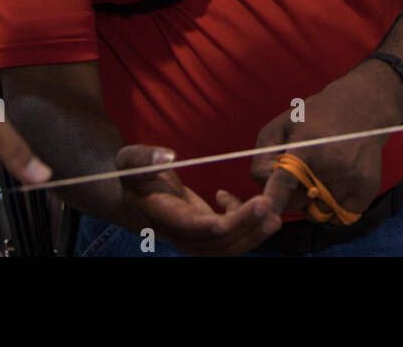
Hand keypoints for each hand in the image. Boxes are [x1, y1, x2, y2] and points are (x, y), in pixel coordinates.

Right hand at [116, 145, 280, 255]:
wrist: (132, 195)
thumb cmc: (132, 174)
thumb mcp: (129, 160)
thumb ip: (145, 157)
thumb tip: (169, 155)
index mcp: (165, 218)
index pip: (196, 228)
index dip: (222, 223)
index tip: (245, 211)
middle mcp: (182, 236)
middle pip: (219, 243)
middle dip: (246, 227)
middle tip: (269, 207)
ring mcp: (195, 239)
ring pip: (228, 247)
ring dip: (253, 233)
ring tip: (274, 216)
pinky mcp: (205, 235)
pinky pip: (230, 238)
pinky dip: (242, 221)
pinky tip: (230, 197)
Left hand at [251, 70, 400, 218]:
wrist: (360, 107)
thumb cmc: (312, 119)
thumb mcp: (279, 127)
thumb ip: (263, 159)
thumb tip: (267, 189)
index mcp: (307, 145)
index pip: (286, 178)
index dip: (274, 198)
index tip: (266, 214)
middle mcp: (332, 164)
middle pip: (296, 203)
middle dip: (290, 193)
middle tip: (302, 168)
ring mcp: (352, 178)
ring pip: (318, 212)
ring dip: (314, 200)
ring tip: (323, 170)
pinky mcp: (368, 188)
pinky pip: (340, 216)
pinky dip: (334, 206)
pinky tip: (337, 181)